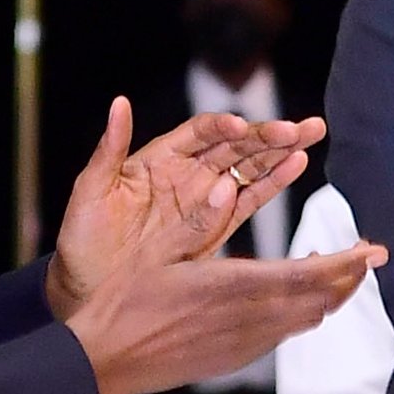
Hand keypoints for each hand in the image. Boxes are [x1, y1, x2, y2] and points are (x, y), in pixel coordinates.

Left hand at [44, 99, 320, 319]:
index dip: (222, 128)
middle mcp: (188, 175)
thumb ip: (110, 149)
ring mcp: (206, 201)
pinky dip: (273, 184)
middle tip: (300, 127)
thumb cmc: (83, 239)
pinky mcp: (218, 228)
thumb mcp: (91, 191)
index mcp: (159, 159)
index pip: (200, 133)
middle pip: (236, 146)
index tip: (241, 128)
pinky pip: (250, 202)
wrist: (90, 289)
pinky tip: (296, 166)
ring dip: (281, 152)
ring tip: (310, 135)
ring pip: (250, 169)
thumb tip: (119, 104)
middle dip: (268, 135)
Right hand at [62, 242, 382, 393]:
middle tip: (368, 256)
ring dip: (328, 295)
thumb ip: (200, 219)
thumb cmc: (124, 302)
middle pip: (320, 300)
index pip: (308, 275)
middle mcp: (249, 319)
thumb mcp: (157, 252)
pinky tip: (296, 296)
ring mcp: (246, 344)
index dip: (347, 263)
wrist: (105, 363)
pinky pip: (284, 334)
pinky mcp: (237, 358)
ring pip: (306, 320)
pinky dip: (302, 312)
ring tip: (339, 270)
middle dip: (349, 278)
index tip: (376, 250)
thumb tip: (230, 183)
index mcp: (233, 286)